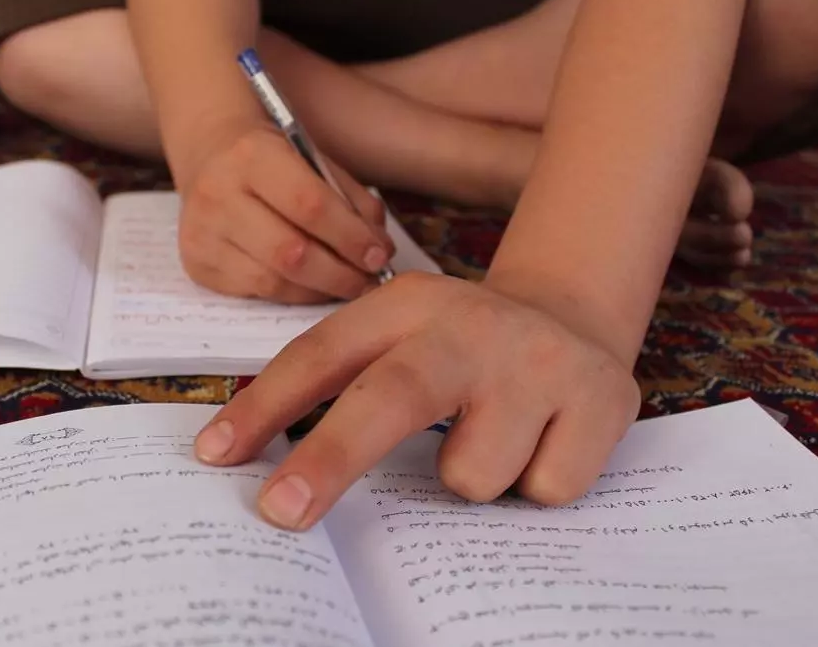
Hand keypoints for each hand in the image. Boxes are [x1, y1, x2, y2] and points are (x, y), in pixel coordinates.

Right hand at [174, 120, 394, 304]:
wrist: (210, 152)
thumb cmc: (272, 157)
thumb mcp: (314, 160)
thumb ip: (350, 201)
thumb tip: (378, 252)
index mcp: (252, 155)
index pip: (310, 205)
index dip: (350, 237)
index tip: (378, 255)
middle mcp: (218, 194)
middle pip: (291, 252)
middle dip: (340, 274)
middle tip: (368, 280)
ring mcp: (202, 233)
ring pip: (273, 281)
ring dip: (320, 290)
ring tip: (347, 285)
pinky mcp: (197, 263)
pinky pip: (255, 292)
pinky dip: (293, 294)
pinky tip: (312, 286)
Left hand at [191, 271, 642, 530]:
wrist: (572, 316)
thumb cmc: (461, 348)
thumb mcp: (402, 338)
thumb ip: (347, 385)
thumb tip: (276, 478)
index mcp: (407, 306)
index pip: (322, 354)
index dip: (264, 406)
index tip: (216, 455)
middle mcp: (472, 326)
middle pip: (392, 398)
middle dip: (330, 461)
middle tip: (281, 513)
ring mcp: (540, 362)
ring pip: (472, 472)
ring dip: (468, 478)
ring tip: (492, 439)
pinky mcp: (602, 400)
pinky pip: (542, 490)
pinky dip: (533, 486)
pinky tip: (543, 443)